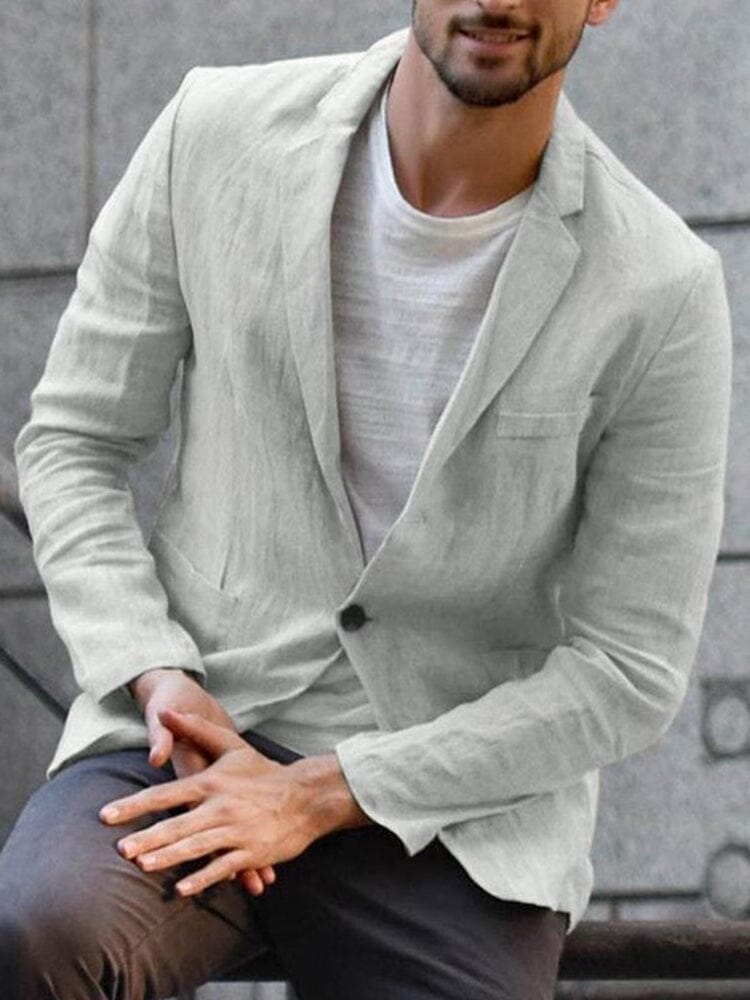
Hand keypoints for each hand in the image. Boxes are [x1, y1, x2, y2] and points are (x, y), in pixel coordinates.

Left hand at [99, 710, 338, 896]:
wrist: (307, 796)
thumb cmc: (264, 772)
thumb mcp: (232, 745)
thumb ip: (196, 729)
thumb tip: (165, 711)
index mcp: (213, 781)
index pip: (166, 793)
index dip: (135, 805)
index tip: (107, 816)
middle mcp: (221, 806)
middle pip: (178, 824)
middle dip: (148, 837)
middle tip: (120, 850)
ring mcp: (236, 831)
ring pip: (197, 846)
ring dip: (170, 857)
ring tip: (143, 866)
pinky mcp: (251, 852)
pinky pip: (223, 867)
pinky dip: (203, 878)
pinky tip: (182, 889)